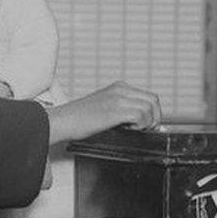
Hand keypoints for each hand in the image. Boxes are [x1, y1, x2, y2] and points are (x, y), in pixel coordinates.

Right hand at [44, 81, 161, 143]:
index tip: (147, 124)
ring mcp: (118, 99)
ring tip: (133, 129)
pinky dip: (140, 125)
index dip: (152, 112)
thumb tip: (139, 120)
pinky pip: (141, 116)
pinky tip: (128, 129)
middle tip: (144, 128)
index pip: (148, 96)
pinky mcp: (115, 110)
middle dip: (154, 117)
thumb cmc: (79, 118)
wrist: (62, 121)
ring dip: (146, 122)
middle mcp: (120, 90)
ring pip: (149, 108)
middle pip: (153, 100)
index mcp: (118, 87)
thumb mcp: (104, 106)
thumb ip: (121, 107)